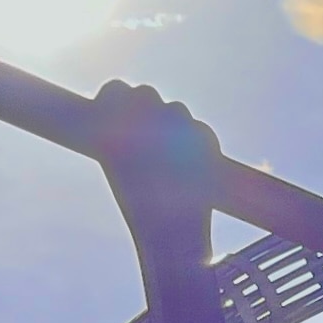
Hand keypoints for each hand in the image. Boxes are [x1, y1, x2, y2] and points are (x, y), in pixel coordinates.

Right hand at [87, 81, 221, 251]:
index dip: (117, 99)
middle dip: (146, 109)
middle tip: (145, 135)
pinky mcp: (206, 135)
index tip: (117, 112)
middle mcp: (149, 114)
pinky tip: (191, 167)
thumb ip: (120, 137)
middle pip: (146, 93)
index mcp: (119, 121)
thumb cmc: (140, 207)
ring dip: (172, 124)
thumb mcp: (118, 169)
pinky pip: (199, 129)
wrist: (174, 234)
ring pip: (177, 109)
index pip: (116, 88)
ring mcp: (180, 122)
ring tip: (170, 160)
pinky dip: (195, 141)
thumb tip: (127, 119)